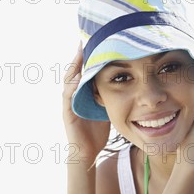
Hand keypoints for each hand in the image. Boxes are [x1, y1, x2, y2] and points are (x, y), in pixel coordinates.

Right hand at [62, 43, 110, 164]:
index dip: (87, 57)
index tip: (93, 42)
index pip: (83, 71)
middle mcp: (72, 96)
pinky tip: (77, 77)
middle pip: (74, 71)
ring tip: (79, 53)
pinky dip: (72, 86)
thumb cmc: (96, 132)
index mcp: (82, 94)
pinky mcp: (67, 113)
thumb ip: (110, 95)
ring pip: (69, 80)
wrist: (87, 152)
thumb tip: (126, 83)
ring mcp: (68, 104)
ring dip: (74, 67)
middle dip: (78, 56)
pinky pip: (68, 97)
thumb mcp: (106, 109)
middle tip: (83, 41)